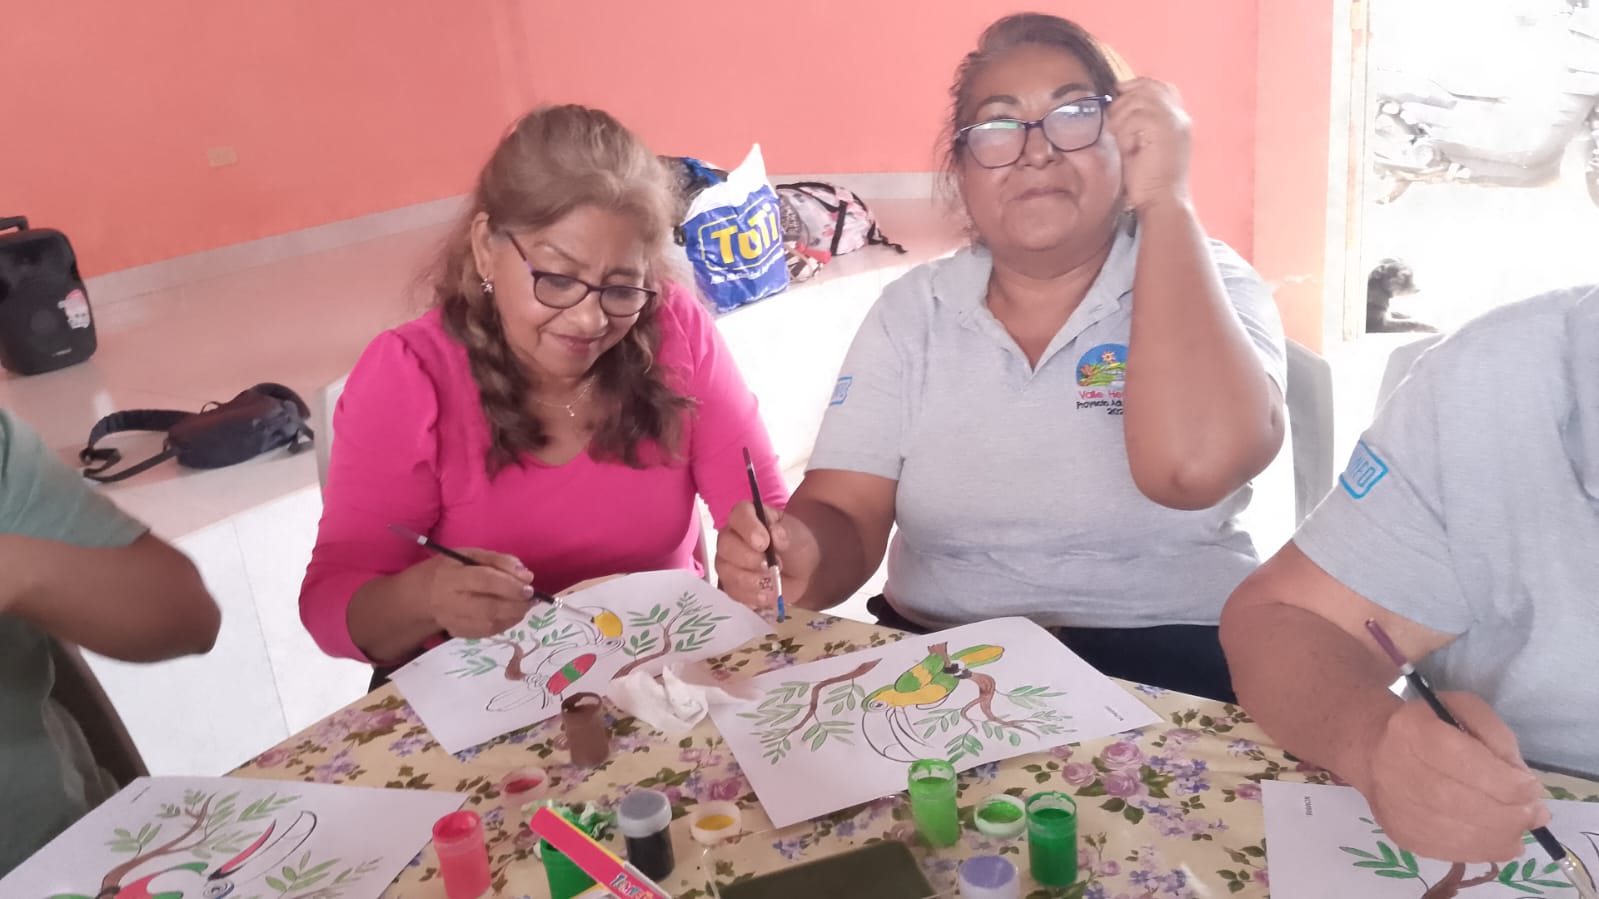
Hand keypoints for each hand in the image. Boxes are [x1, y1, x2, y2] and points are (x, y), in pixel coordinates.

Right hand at [409, 549, 535, 638]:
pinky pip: (487, 633)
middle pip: (488, 608)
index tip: (529, 586)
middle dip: (515, 604)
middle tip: (531, 598)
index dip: (510, 585)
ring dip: (513, 616)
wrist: (422, 595)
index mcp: (452, 576)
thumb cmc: (451, 569)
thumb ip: (499, 561)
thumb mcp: (471, 554)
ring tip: (523, 605)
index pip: (484, 581)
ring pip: (490, 624)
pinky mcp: (458, 633)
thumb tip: (527, 576)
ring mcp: (453, 621)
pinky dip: (505, 624)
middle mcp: (450, 602)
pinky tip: (511, 614)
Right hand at [715, 502, 816, 608]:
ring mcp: (728, 561)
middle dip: (750, 559)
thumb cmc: (797, 546)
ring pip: (727, 571)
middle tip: (773, 566)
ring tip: (774, 583)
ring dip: (753, 581)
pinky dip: (753, 596)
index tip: (764, 542)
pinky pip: (733, 592)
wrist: (803, 572)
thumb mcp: (799, 537)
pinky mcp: (731, 584)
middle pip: (726, 545)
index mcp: (748, 516)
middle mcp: (732, 536)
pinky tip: (768, 594)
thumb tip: (774, 533)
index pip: (738, 514)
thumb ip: (787, 533)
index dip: (748, 528)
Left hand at [1106, 77, 1191, 212]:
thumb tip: (1114, 104)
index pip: (1160, 86)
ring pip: (1137, 100)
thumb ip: (1135, 123)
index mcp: (1178, 120)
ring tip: (1124, 143)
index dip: (1137, 86)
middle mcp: (1179, 116)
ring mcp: (1173, 122)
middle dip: (1123, 103)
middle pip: (1146, 88)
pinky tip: (1129, 150)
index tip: (1119, 95)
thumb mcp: (1142, 145)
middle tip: (1116, 128)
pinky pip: (1135, 117)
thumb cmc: (1148, 180)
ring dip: (1122, 120)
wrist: (1163, 201)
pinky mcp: (1164, 130)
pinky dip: (1125, 133)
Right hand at [1356, 692, 1547, 861]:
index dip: (1510, 783)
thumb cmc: (1430, 727)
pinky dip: (1487, 849)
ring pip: (1463, 834)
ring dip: (1505, 834)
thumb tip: (1523, 785)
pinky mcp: (1403, 836)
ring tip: (1520, 824)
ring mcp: (1397, 809)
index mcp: (1413, 731)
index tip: (1531, 787)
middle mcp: (1398, 770)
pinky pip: (1455, 852)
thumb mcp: (1463, 711)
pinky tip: (1500, 837)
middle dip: (1513, 813)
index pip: (1469, 766)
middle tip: (1535, 812)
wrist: (1376, 751)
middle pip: (1467, 804)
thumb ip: (1497, 737)